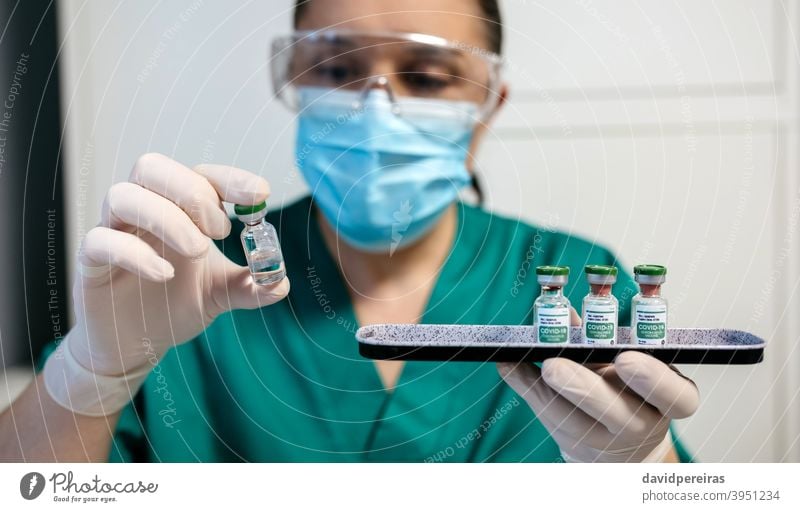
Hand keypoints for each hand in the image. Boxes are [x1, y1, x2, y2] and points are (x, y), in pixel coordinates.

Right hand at [45, 154, 288, 413]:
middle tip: (222, 229)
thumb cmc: (175, 303)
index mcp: (178, 208)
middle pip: (153, 167)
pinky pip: (100, 240)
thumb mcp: (221, 293)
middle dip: (192, 191)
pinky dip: (136, 253)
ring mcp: (114, 231)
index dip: (230, 178)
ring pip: (123, 195)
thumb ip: (250, 285)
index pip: (200, 174)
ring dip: (166, 217)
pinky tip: (166, 274)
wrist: (135, 344)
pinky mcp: (90, 260)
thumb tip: (281, 283)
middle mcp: (144, 210)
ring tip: (198, 250)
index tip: (260, 194)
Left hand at [498, 307, 698, 461]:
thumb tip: (566, 311)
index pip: (677, 396)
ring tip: (537, 365)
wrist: (619, 441)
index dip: (654, 381)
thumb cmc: (628, 389)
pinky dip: (526, 387)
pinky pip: (548, 418)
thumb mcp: (629, 361)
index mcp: (668, 399)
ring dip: (550, 393)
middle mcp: (642, 423)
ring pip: (578, 424)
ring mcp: (606, 438)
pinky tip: (510, 366)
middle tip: (555, 366)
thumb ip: (601, 336)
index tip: (624, 360)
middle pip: (619, 414)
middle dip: (585, 389)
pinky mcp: (574, 441)